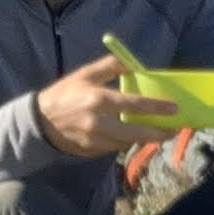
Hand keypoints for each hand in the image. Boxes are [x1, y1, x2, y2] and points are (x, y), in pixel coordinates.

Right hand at [34, 54, 179, 157]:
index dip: (156, 107)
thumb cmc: (65, 94)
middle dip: (158, 133)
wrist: (40, 121)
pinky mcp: (91, 151)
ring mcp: (94, 140)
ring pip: (127, 143)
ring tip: (157, 134)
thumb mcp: (85, 74)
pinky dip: (125, 142)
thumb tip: (133, 63)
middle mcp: (98, 122)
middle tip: (173, 131)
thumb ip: (110, 66)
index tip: (173, 109)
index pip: (134, 105)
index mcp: (98, 99)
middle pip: (136, 132)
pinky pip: (114, 148)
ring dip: (143, 139)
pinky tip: (133, 137)